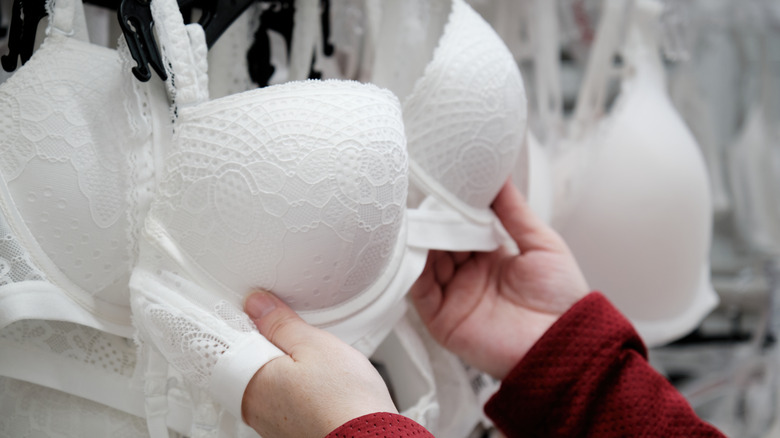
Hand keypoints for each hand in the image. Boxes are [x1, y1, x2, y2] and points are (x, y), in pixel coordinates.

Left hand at [241, 291, 397, 437]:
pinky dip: (298, 390)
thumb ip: (280, 323)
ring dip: (286, 369)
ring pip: (270, 382)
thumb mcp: (314, 344)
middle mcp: (254, 408)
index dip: (254, 321)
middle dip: (272, 346)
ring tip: (317, 364)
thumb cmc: (345, 401)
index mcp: (250, 382)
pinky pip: (285, 401)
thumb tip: (257, 305)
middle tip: (299, 338)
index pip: (234, 341)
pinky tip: (321, 386)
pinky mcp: (290, 432)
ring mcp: (271, 424)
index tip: (270, 313)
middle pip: (252, 362)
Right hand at [410, 181, 588, 379]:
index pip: (462, 227)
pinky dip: (412, 270)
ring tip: (419, 220)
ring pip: (426, 262)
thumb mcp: (542, 243)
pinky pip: (419, 290)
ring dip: (422, 241)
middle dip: (435, 221)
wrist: (564, 344)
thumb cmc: (562, 299)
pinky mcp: (441, 319)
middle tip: (428, 199)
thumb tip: (499, 176)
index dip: (454, 208)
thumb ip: (515, 211)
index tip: (446, 184)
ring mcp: (453, 296)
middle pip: (441, 242)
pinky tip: (414, 250)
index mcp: (491, 257)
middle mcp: (468, 275)